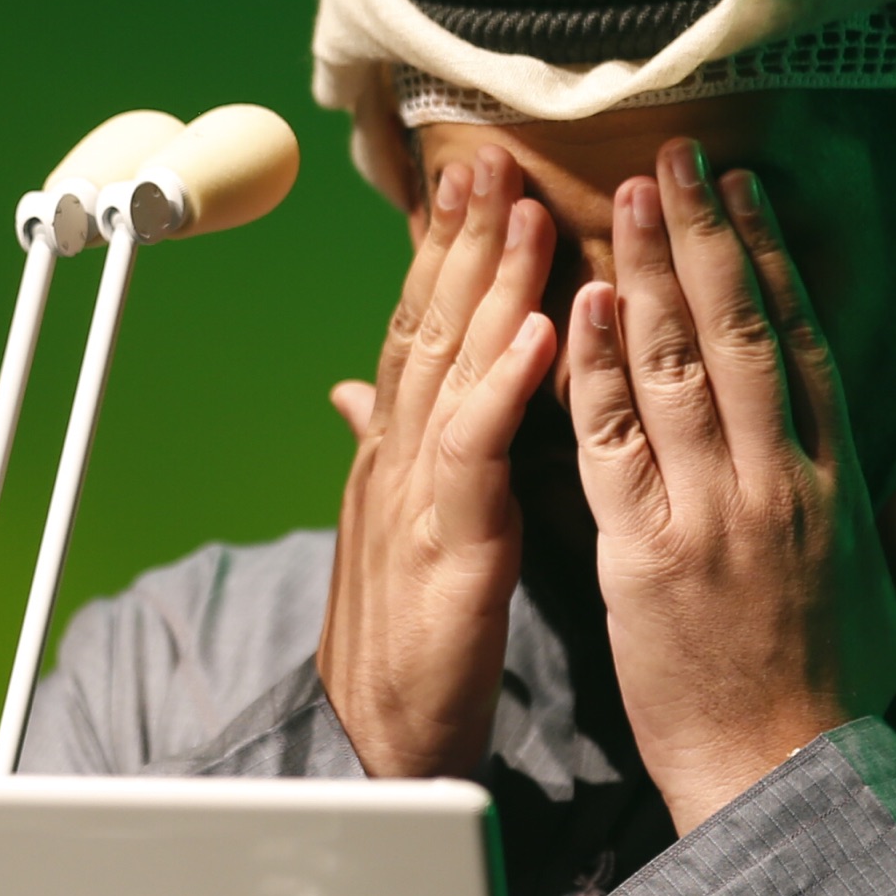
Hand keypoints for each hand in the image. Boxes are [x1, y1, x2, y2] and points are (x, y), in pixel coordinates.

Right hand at [317, 155, 560, 777]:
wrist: (384, 744)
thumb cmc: (410, 642)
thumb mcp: (403, 530)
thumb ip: (391, 448)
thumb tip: (354, 390)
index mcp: (402, 453)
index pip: (423, 329)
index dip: (445, 250)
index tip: (473, 175)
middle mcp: (400, 458)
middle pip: (429, 323)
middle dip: (458, 234)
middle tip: (487, 151)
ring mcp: (416, 497)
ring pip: (448, 366)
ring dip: (484, 281)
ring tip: (517, 207)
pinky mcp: (448, 546)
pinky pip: (477, 451)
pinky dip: (505, 385)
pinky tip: (542, 331)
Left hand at [560, 140, 895, 834]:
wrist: (780, 787)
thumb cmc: (838, 698)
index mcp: (839, 489)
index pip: (803, 346)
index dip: (772, 260)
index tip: (744, 192)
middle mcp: (777, 486)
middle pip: (739, 333)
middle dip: (703, 236)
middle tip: (674, 156)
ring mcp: (709, 517)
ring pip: (676, 370)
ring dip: (647, 276)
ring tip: (622, 197)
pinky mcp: (642, 556)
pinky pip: (612, 445)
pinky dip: (597, 371)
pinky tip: (582, 304)